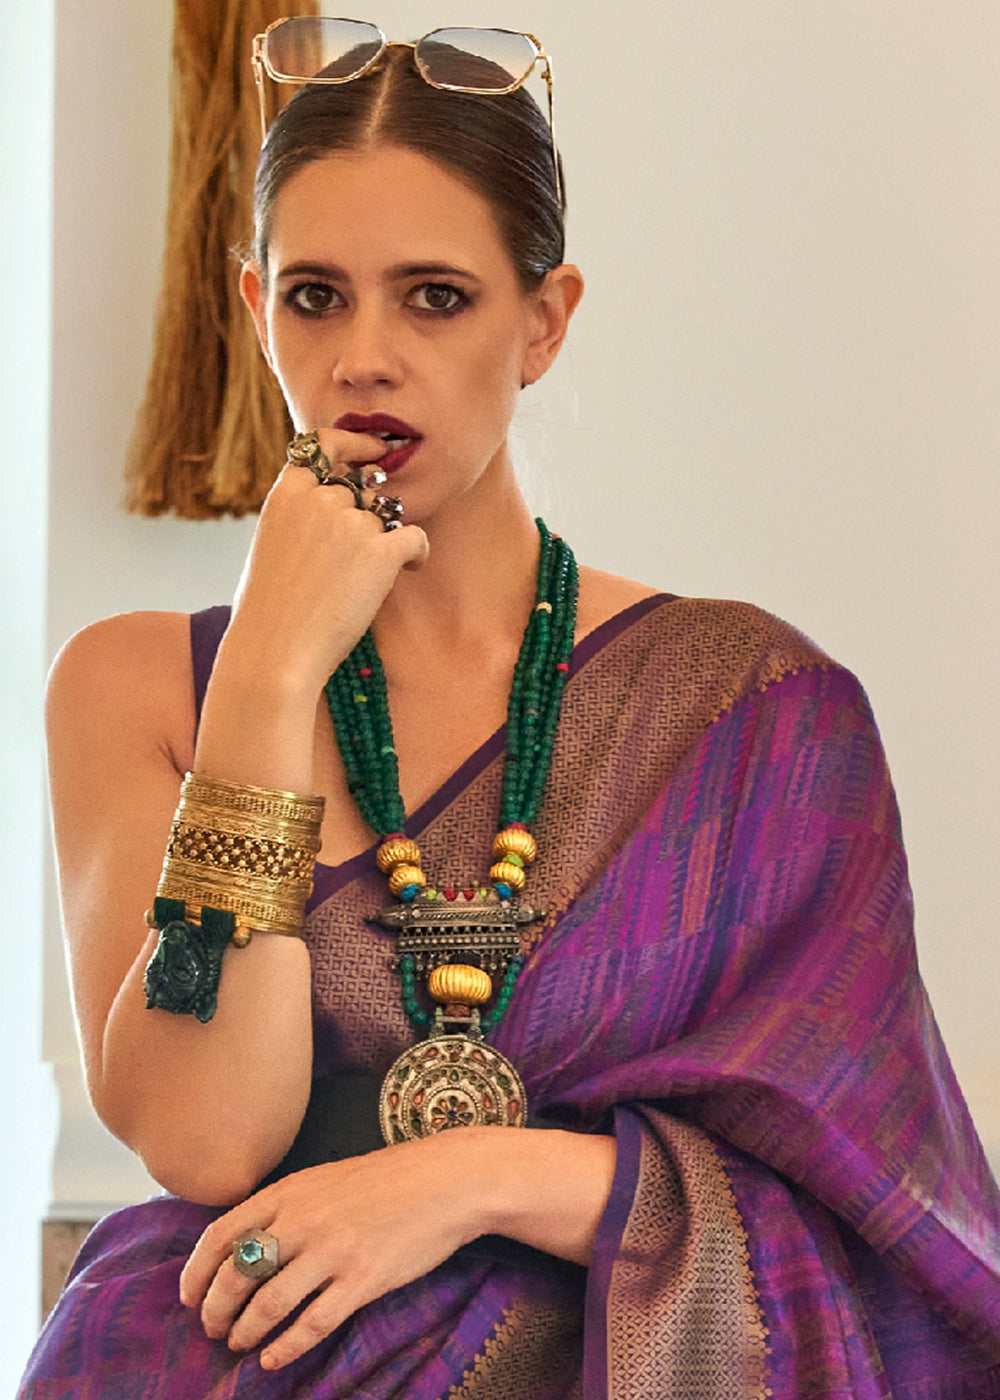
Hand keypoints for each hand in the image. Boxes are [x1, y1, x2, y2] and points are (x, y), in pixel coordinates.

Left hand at [178, 1136, 481, 1370]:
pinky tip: (274, 1358)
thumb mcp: (326, 1178)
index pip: (221, 1234)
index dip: (196, 1272)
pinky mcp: (362, 1280)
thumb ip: (287, 1206)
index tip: (188, 1297)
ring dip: (246, 1331)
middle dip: (215, 1309)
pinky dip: (285, 1347)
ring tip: (240, 1344)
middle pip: (237, 1275)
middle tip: (213, 1328)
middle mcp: (303, 1219)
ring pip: (268, 1304)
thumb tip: (247, 1245)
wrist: (446, 1180)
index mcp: (290, 1190)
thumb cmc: (388, 1180)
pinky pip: (310, 1324)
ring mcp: (332, 1251)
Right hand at [227, 428, 428, 692]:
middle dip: (369, 518)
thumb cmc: (269, 610)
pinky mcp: (381, 552)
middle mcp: (319, 499)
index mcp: (287, 493)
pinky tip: (410, 569)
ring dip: (387, 541)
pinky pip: (416, 538)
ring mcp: (351, 523)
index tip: (377, 450)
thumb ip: (301, 516)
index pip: (325, 443)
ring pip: (387, 518)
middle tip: (361, 555)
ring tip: (373, 578)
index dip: (357, 442)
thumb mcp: (272, 544)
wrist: (276, 650)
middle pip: (362, 491)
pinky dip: (417, 553)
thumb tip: (336, 507)